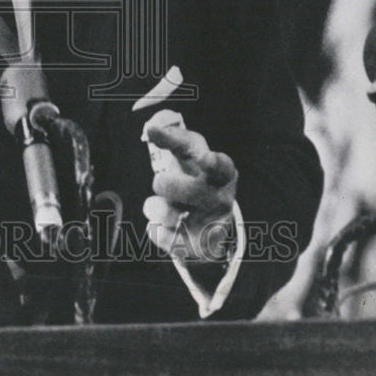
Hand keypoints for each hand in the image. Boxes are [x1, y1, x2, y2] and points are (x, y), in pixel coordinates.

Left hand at [142, 117, 237, 265]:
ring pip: (172, 215)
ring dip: (156, 207)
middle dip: (167, 184)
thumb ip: (175, 139)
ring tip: (160, 205)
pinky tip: (167, 225)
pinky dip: (155, 228)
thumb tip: (152, 127)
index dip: (213, 162)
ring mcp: (211, 226)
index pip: (220, 165)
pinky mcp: (196, 248)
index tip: (204, 158)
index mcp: (224, 173)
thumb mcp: (190, 157)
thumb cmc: (194, 178)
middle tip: (158, 180)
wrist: (207, 226)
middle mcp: (222, 199)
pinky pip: (162, 236)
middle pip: (193, 191)